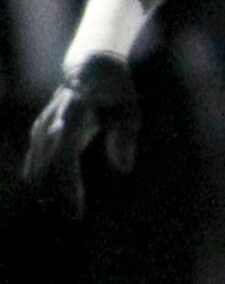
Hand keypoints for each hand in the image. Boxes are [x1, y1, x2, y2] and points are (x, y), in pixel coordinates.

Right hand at [23, 54, 139, 216]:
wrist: (91, 67)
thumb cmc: (116, 91)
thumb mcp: (128, 111)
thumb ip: (124, 139)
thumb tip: (123, 169)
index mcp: (74, 115)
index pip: (65, 156)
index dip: (68, 184)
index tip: (76, 206)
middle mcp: (53, 120)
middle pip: (48, 162)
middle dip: (56, 190)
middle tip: (72, 216)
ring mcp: (44, 123)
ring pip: (37, 160)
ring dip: (44, 185)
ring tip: (56, 208)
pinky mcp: (41, 128)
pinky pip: (36, 155)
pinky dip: (39, 173)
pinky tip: (43, 193)